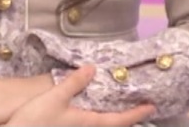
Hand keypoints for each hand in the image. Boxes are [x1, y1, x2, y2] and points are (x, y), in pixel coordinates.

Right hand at [5, 66, 155, 126]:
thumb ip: (74, 83)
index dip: (138, 113)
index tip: (152, 106)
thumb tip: (92, 68)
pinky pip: (90, 125)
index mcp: (90, 123)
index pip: (121, 119)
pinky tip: (90, 111)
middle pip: (114, 125)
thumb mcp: (54, 97)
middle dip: (127, 117)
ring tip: (118, 106)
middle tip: (138, 105)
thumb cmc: (36, 120)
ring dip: (112, 118)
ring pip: (101, 126)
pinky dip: (97, 118)